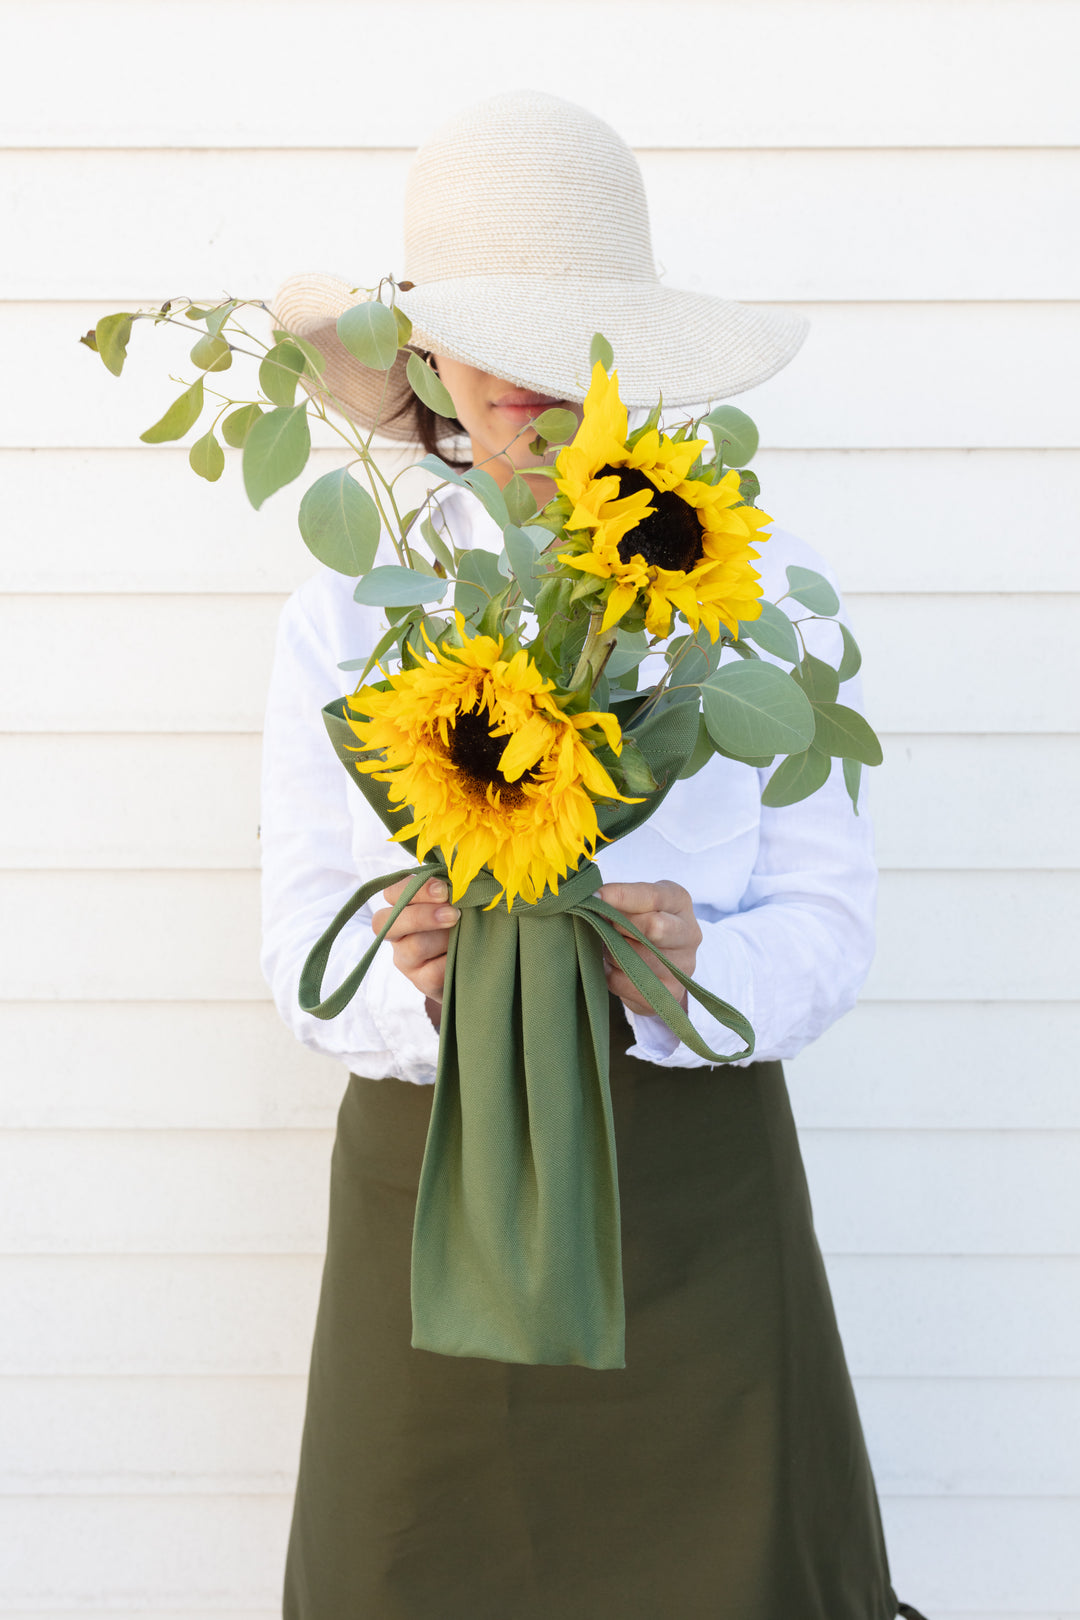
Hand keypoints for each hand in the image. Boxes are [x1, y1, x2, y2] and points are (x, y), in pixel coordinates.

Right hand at [371, 875, 459, 1022]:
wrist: (476, 961)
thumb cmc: (463, 921)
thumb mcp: (455, 903)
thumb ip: (450, 892)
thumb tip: (459, 883)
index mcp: (402, 907)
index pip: (392, 893)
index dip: (415, 890)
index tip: (443, 890)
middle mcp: (397, 934)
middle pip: (386, 923)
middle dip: (422, 916)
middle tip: (454, 914)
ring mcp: (406, 960)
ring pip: (414, 947)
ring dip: (444, 938)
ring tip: (465, 933)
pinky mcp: (421, 982)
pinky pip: (433, 971)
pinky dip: (452, 961)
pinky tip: (465, 955)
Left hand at [596, 880, 701, 1018]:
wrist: (658, 964)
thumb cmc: (639, 922)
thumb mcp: (634, 903)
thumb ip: (619, 901)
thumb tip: (593, 901)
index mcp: (679, 902)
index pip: (652, 897)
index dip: (621, 896)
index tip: (594, 896)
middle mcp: (689, 934)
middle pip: (654, 927)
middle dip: (620, 926)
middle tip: (604, 924)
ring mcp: (681, 967)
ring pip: (631, 957)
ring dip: (611, 951)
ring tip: (612, 946)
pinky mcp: (668, 993)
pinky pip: (622, 981)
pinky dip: (609, 972)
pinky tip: (615, 966)